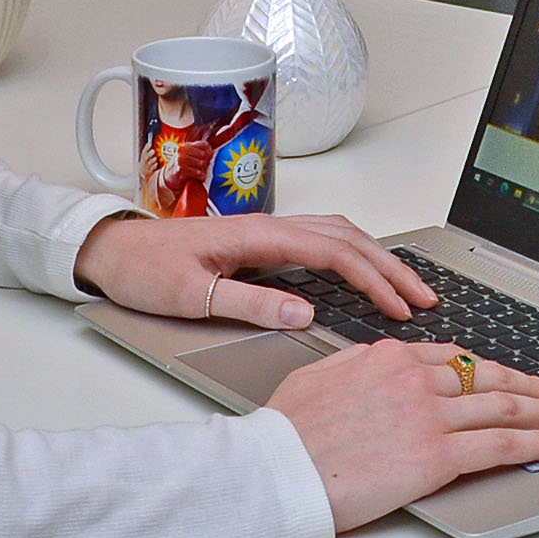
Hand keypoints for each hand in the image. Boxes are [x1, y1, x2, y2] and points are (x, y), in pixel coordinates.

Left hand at [72, 210, 435, 330]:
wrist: (113, 250)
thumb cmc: (145, 269)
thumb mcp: (191, 295)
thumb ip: (249, 303)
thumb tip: (304, 311)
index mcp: (259, 235)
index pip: (335, 253)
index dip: (374, 280)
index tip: (401, 308)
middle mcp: (270, 226)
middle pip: (348, 237)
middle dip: (392, 266)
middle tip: (425, 298)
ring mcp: (268, 231)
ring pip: (340, 233)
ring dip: (377, 257)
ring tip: (407, 286)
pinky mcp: (262, 242)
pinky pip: (322, 239)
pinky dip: (354, 253)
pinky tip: (364, 270)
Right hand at [262, 341, 538, 529]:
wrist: (277, 469)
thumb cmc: (286, 433)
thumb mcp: (321, 376)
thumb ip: (358, 368)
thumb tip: (376, 368)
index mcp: (388, 358)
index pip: (455, 360)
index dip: (489, 370)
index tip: (507, 377)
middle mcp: (415, 379)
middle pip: (488, 377)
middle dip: (529, 385)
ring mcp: (429, 416)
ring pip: (504, 407)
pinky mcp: (437, 455)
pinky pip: (500, 445)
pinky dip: (535, 443)